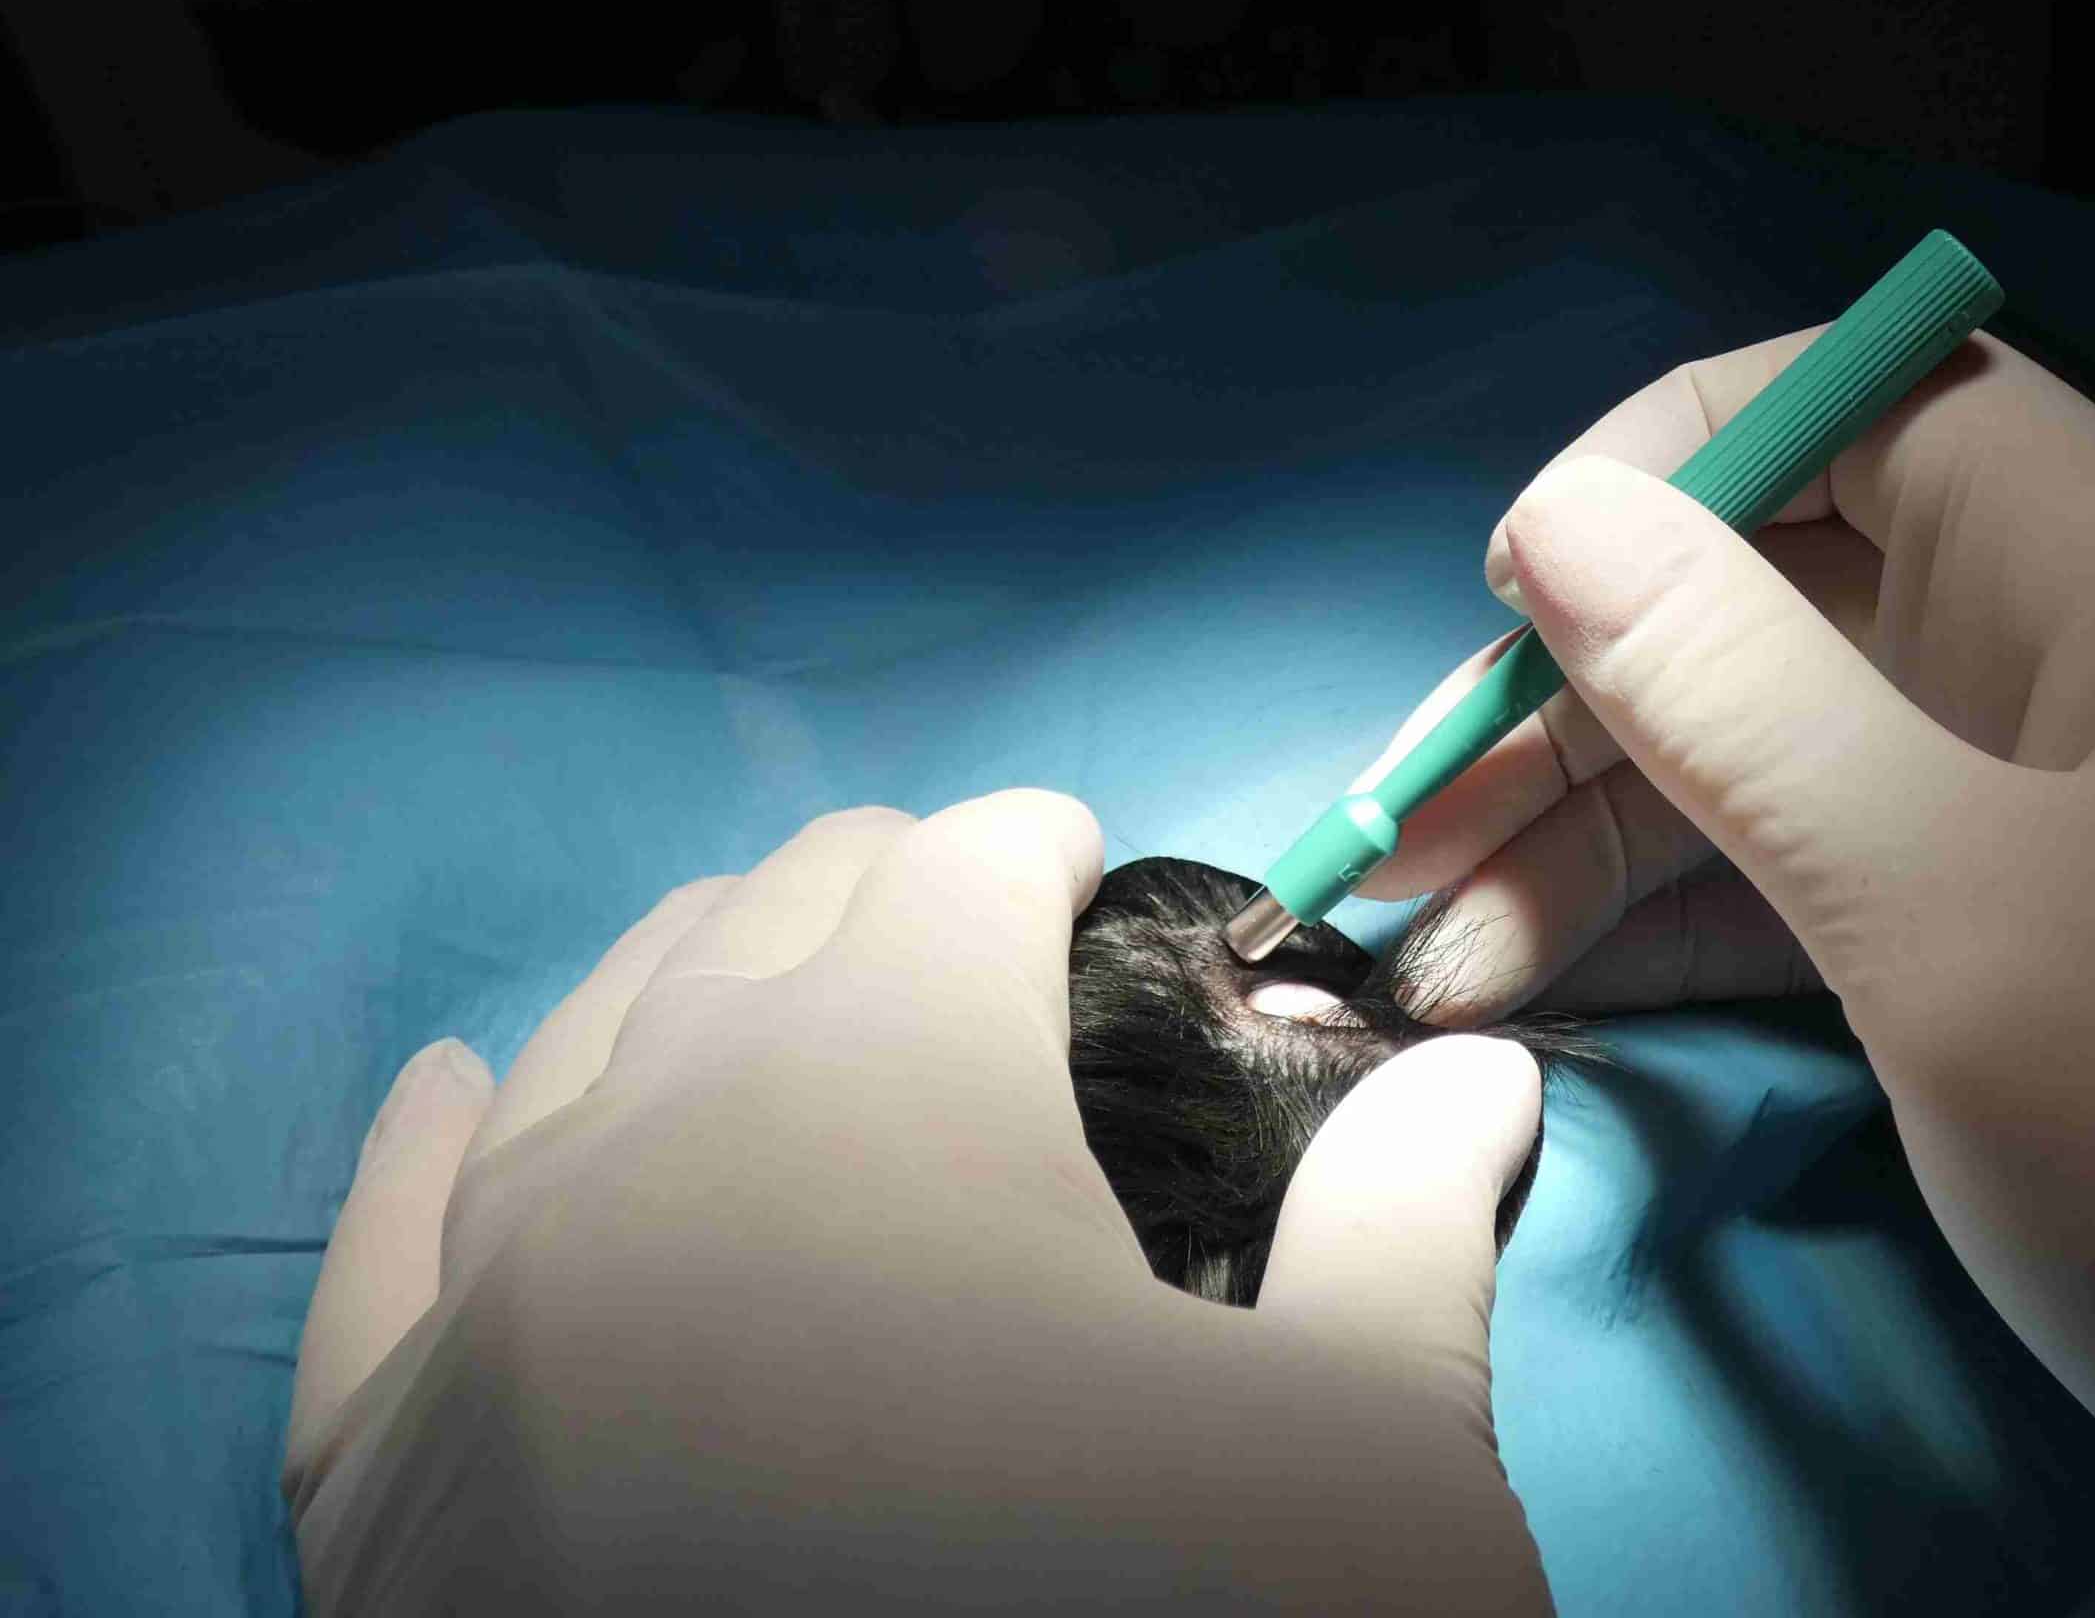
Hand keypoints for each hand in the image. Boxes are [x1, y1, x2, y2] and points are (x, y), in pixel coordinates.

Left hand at [285, 791, 1551, 1614]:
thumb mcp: (1368, 1465)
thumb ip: (1413, 1227)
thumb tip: (1475, 1074)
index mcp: (888, 1082)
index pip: (962, 866)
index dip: (1047, 854)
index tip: (1095, 883)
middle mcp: (653, 1139)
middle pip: (771, 919)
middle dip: (888, 899)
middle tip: (981, 956)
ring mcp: (490, 1313)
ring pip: (575, 1042)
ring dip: (694, 986)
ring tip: (775, 993)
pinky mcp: (383, 1485)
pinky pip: (375, 1259)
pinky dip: (420, 1157)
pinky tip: (450, 1092)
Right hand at [1357, 328, 2094, 1615]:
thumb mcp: (1953, 909)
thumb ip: (1739, 699)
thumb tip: (1552, 515)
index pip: (1870, 400)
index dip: (1674, 457)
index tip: (1514, 591)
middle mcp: (2071, 664)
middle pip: (1780, 593)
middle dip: (1579, 693)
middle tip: (1404, 833)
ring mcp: (2035, 819)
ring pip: (1766, 750)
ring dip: (1587, 832)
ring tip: (1424, 952)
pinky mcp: (2002, 951)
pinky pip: (1801, 879)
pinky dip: (1666, 922)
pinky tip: (1527, 985)